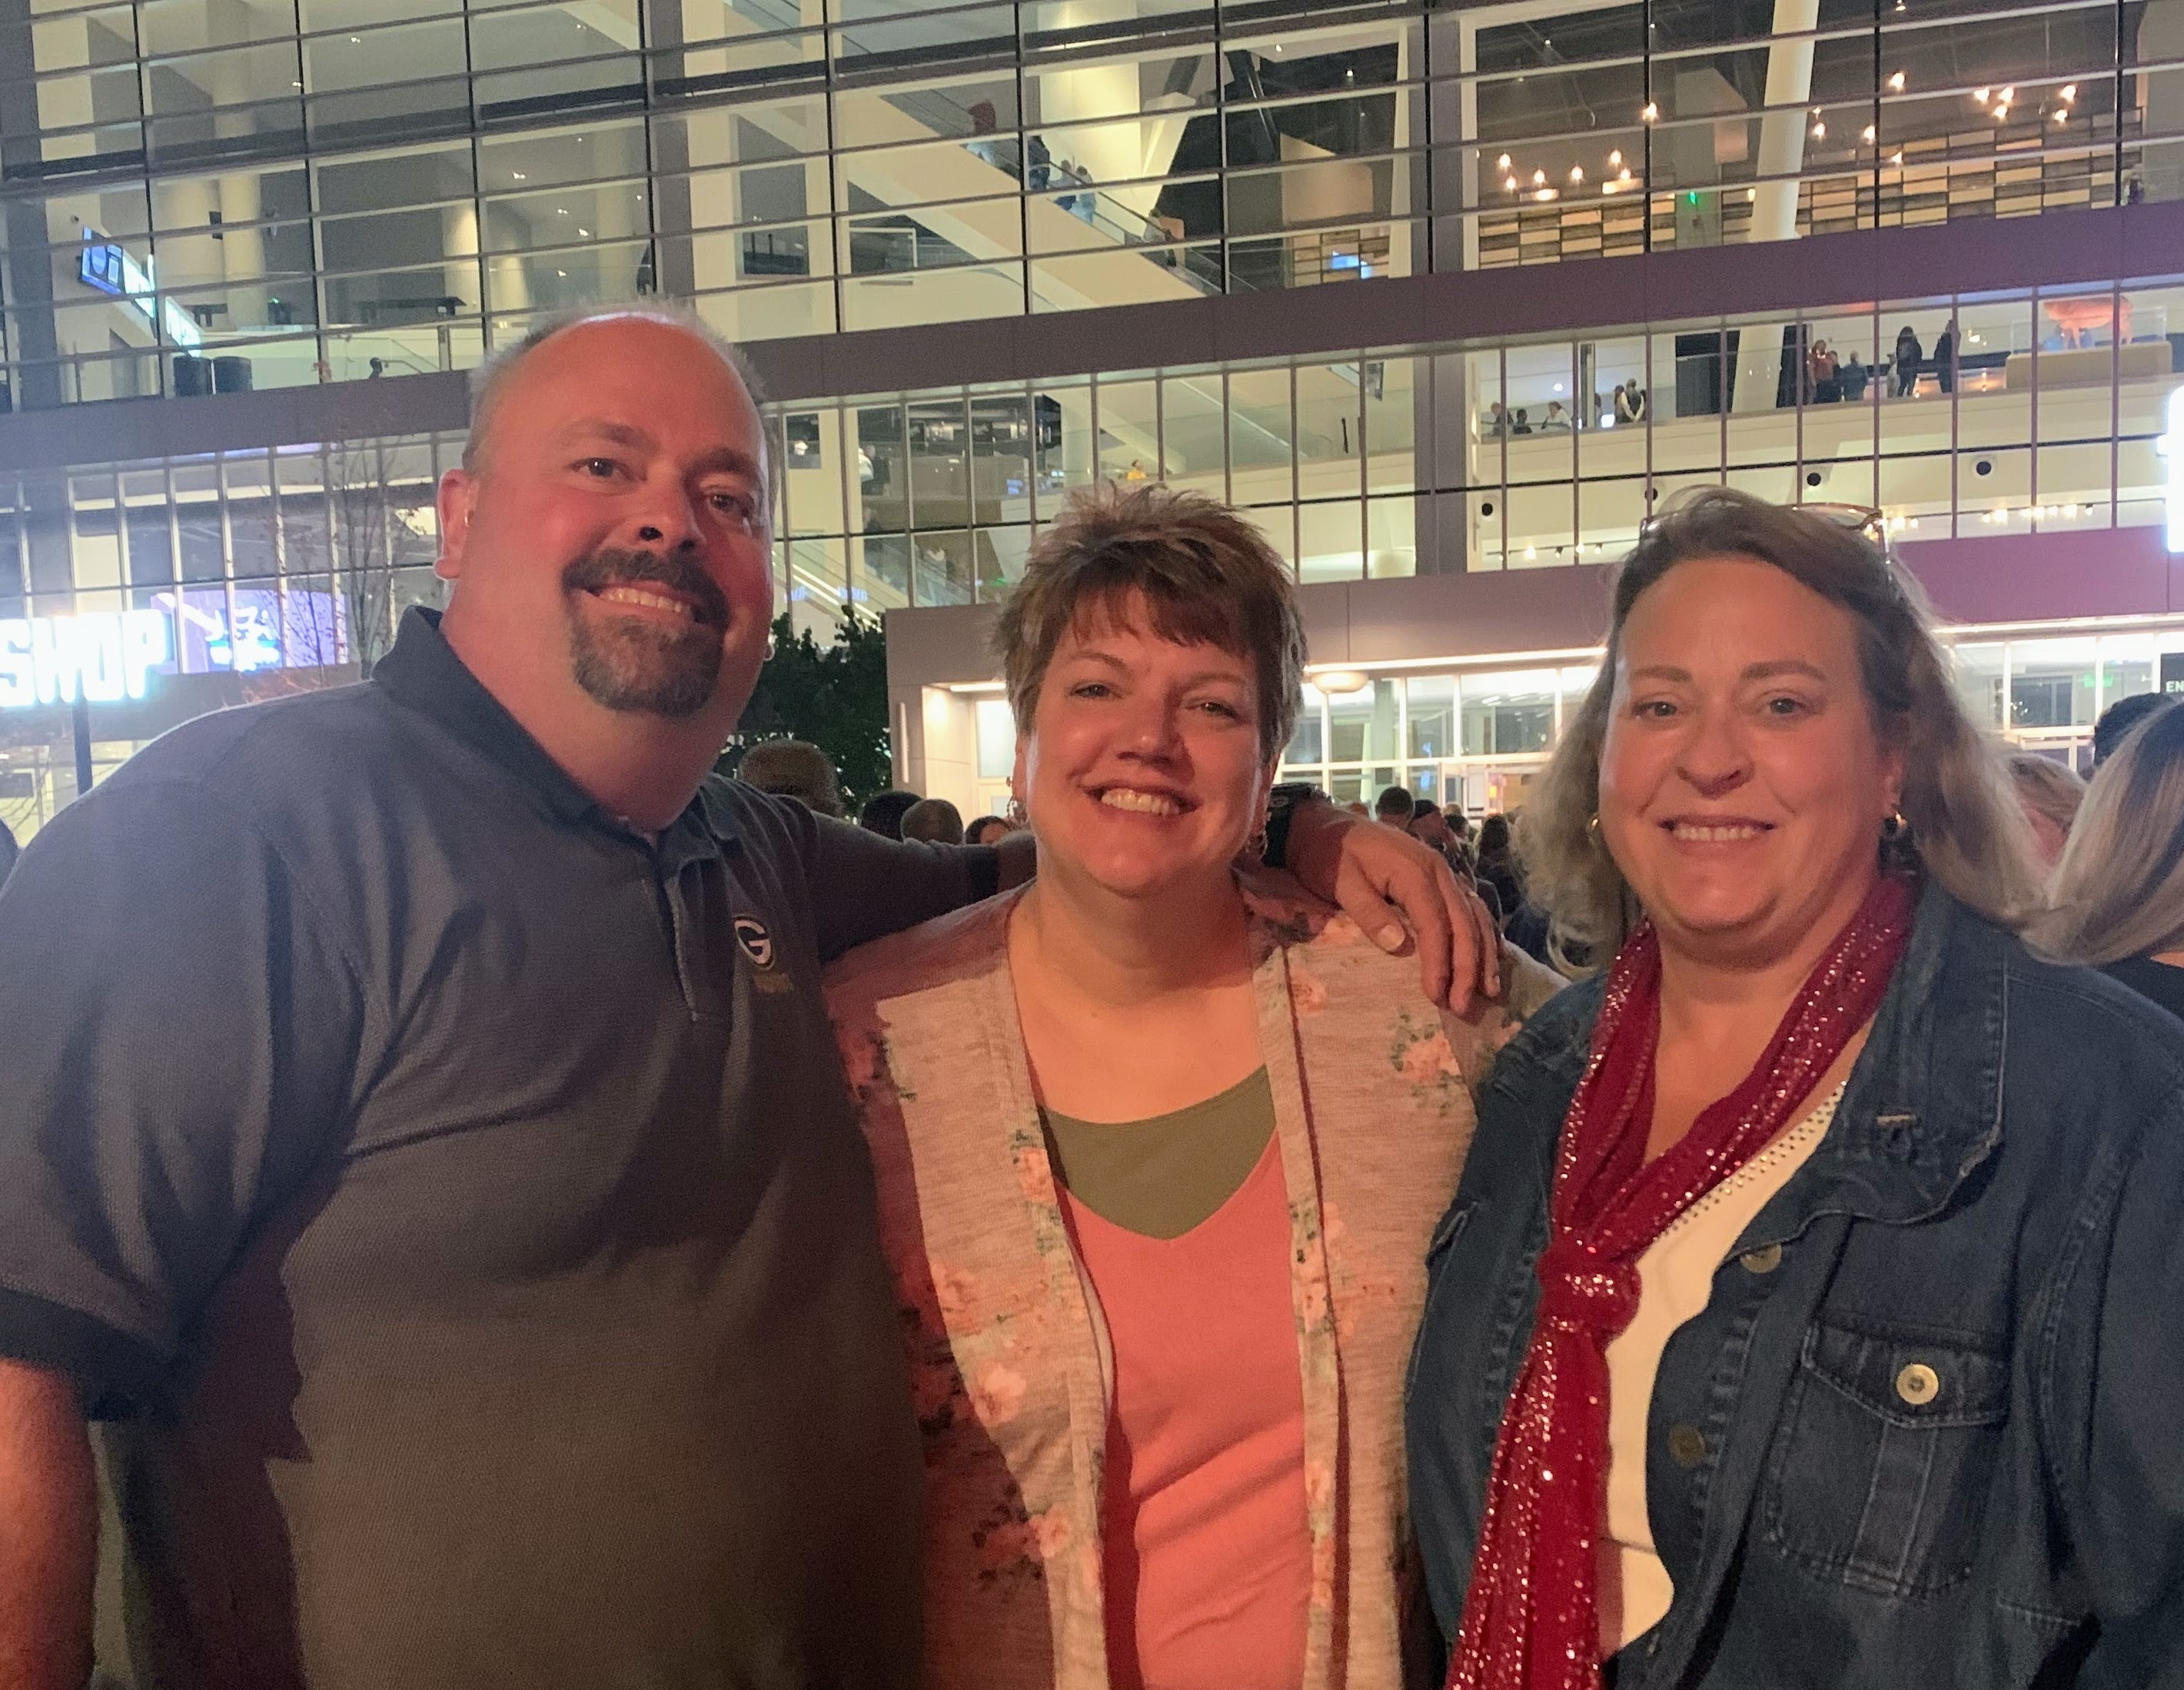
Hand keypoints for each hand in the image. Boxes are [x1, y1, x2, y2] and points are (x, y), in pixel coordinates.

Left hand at [1283, 802, 1502, 1012]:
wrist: (1324, 824)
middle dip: (1467, 968)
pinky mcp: (1439, 878)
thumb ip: (1369, 912)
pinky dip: (1484, 933)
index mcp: (1415, 872)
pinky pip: (1471, 906)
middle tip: (1463, 1006)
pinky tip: (1489, 957)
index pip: (1436, 925)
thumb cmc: (1330, 855)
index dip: (1440, 963)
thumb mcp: (1340, 882)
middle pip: (1464, 923)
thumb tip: (1399, 946)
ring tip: (1489, 990)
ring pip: (1476, 915)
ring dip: (1484, 954)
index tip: (1436, 996)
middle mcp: (1438, 871)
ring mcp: (1442, 873)